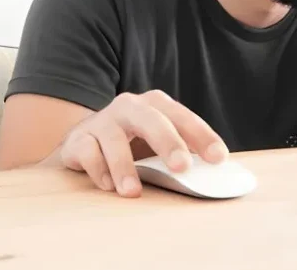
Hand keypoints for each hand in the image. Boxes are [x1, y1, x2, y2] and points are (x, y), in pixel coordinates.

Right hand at [58, 90, 228, 197]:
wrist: (84, 140)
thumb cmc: (132, 143)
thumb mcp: (157, 142)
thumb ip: (181, 152)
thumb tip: (214, 176)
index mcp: (155, 104)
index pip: (182, 116)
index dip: (202, 135)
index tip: (218, 158)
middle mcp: (129, 107)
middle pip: (150, 119)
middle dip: (168, 142)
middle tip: (182, 167)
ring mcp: (102, 121)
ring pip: (113, 137)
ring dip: (124, 165)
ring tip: (133, 192)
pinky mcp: (78, 138)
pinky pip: (87, 151)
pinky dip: (98, 169)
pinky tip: (107, 186)